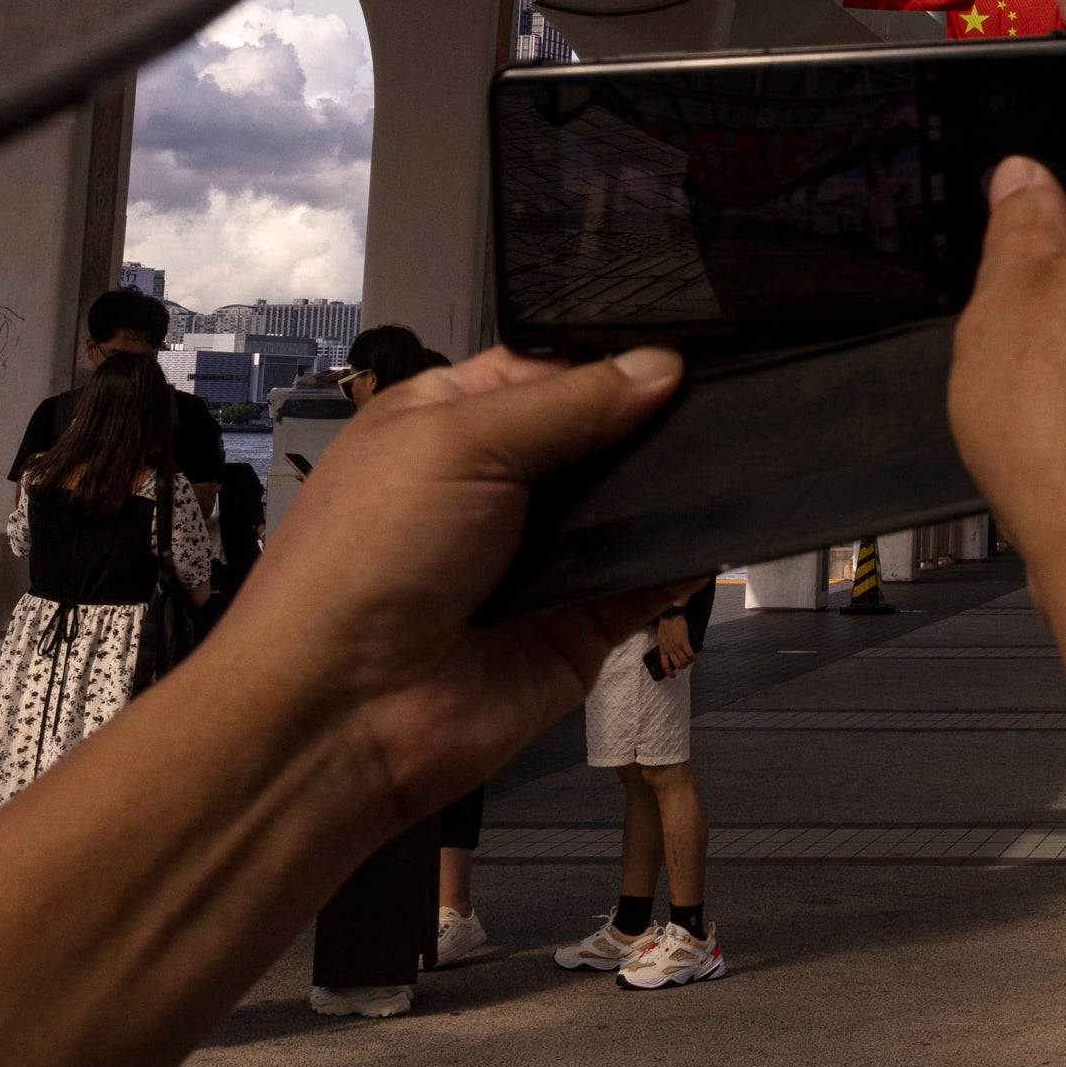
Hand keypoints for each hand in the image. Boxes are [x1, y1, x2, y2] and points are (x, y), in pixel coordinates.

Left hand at [192, 345, 687, 827]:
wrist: (343, 715)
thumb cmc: (358, 565)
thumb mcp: (457, 443)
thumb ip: (567, 403)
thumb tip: (659, 366)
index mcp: (449, 422)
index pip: (550, 370)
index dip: (610, 360)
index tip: (679, 351)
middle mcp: (497, 485)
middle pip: (601, 434)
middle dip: (651, 421)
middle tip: (713, 399)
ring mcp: (541, 556)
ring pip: (631, 504)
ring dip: (671, 486)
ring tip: (722, 457)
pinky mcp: (579, 622)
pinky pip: (648, 580)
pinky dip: (681, 557)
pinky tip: (714, 527)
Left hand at [652, 610, 698, 672]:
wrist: (670, 615)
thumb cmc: (665, 625)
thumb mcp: (661, 638)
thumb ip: (664, 646)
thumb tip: (667, 652)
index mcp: (663, 649)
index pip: (665, 665)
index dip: (669, 673)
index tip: (674, 676)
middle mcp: (669, 650)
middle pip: (677, 665)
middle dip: (683, 666)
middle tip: (687, 663)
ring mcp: (676, 646)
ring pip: (684, 661)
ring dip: (689, 662)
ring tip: (692, 660)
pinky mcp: (684, 641)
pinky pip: (690, 654)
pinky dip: (694, 657)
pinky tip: (695, 657)